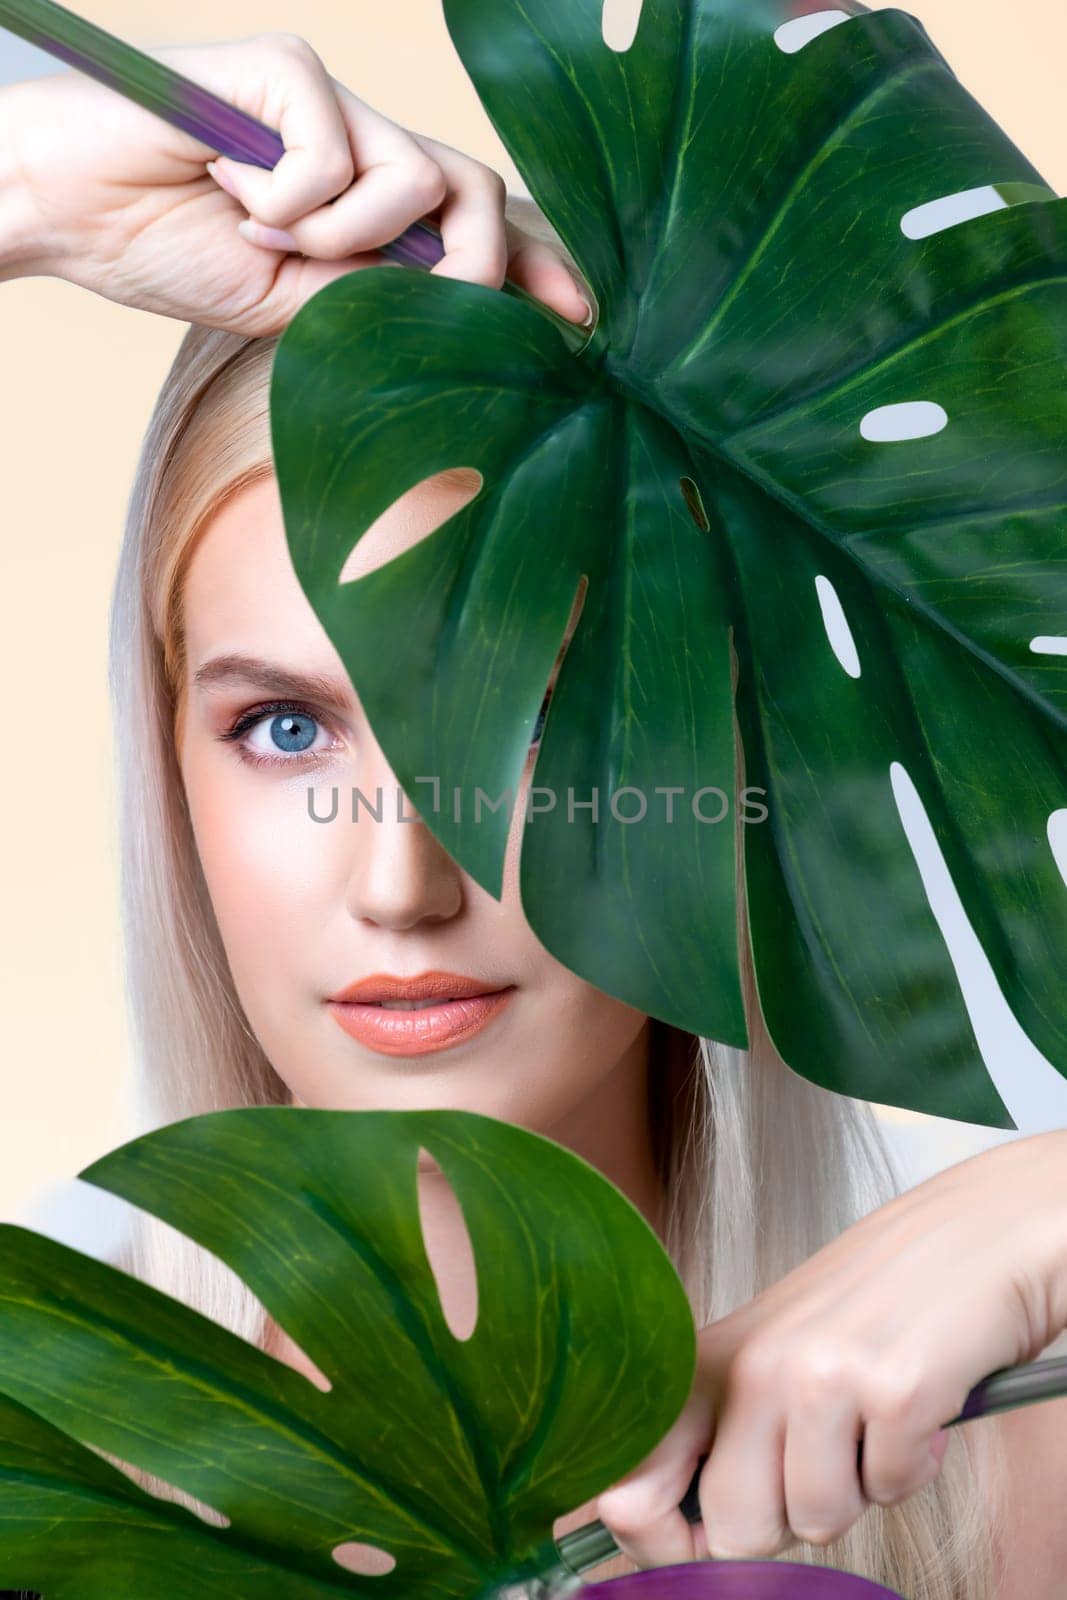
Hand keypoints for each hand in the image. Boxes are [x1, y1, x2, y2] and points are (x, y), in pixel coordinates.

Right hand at [1, 33, 592, 334]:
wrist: (73, 210)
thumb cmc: (174, 250)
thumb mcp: (296, 305)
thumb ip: (380, 299)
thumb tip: (472, 316)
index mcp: (368, 204)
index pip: (471, 222)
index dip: (532, 260)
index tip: (584, 314)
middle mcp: (361, 146)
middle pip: (475, 187)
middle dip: (476, 261)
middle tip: (427, 298)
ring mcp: (331, 104)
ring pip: (416, 181)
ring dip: (344, 239)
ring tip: (265, 234)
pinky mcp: (290, 72)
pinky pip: (337, 162)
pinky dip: (288, 204)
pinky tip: (230, 192)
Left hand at [597, 1129, 1066, 1563]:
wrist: (972, 1233)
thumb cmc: (868, 1303)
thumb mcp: (770, 1353)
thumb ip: (718, 1434)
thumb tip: (663, 1531)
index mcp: (708, 1362)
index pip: (630, 1490)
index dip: (660, 1545)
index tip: (701, 1544)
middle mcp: (752, 1365)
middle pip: (733, 1532)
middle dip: (785, 1524)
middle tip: (823, 1459)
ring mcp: (821, 1374)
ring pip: (817, 1522)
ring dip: (858, 1489)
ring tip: (871, 1417)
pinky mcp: (895, 1388)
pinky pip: (892, 1491)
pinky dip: (913, 1465)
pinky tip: (914, 1405)